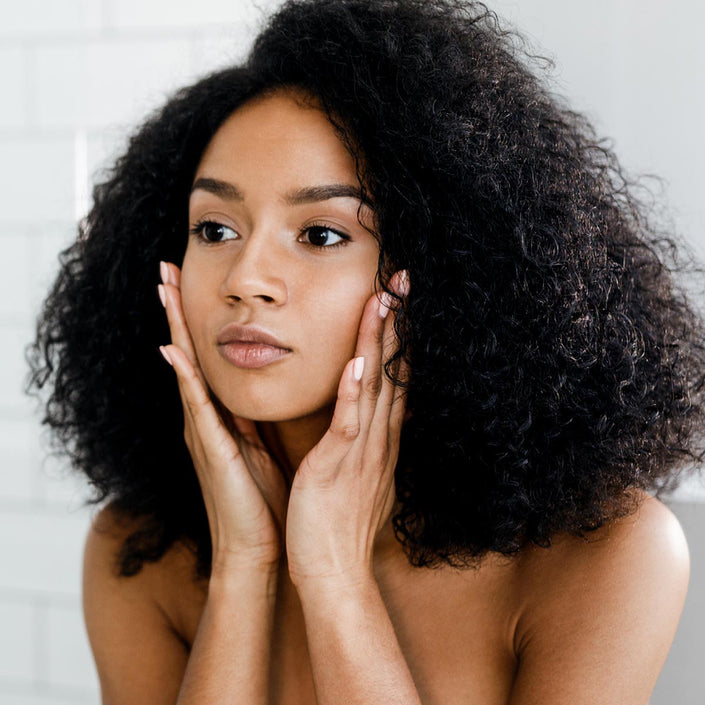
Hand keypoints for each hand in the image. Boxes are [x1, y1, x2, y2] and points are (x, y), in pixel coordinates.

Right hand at [158, 261, 287, 572]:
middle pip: (188, 355)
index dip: (195, 321)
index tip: (188, 281)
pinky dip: (185, 380)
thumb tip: (264, 388)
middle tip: (164, 269)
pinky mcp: (212, 451)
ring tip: (163, 290)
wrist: (257, 549)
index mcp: (221, 417)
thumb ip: (255, 417)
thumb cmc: (263, 499)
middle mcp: (205, 419)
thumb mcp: (261, 446)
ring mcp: (203, 433)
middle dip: (177, 312)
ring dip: (175, 330)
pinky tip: (173, 352)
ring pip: (187, 371)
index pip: (205, 359)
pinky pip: (197, 408)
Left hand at [284, 270, 409, 587]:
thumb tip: (365, 417)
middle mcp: (377, 438)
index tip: (398, 300)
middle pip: (390, 370)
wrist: (333, 571)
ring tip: (384, 300)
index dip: (397, 336)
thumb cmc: (337, 523)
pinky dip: (355, 392)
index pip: (392, 377)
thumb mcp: (357, 474)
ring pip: (374, 386)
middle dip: (396, 323)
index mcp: (378, 438)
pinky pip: (349, 423)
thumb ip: (361, 441)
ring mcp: (361, 450)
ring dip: (378, 342)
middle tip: (401, 280)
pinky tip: (358, 361)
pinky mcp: (338, 465)